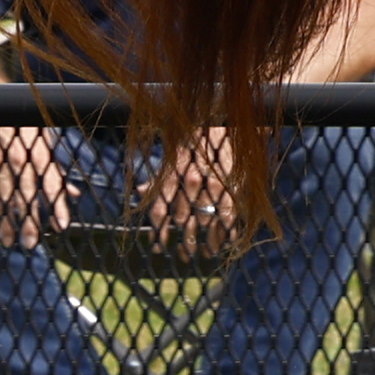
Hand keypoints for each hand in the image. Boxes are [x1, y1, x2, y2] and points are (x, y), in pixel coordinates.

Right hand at [0, 125, 70, 247]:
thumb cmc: (29, 129)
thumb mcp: (47, 146)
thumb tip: (74, 194)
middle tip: (32, 244)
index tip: (61, 227)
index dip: (57, 205)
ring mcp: (0, 163)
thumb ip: (58, 172)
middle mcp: (21, 160)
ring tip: (8, 242)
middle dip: (29, 220)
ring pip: (4, 197)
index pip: (52, 183)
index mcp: (41, 154)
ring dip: (5, 221)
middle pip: (27, 195)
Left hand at [143, 125, 242, 254]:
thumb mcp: (174, 154)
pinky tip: (228, 242)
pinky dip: (228, 232)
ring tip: (206, 254)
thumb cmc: (198, 137)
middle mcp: (189, 182)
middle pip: (182, 222)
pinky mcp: (235, 186)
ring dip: (206, 243)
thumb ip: (158, 178)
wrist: (229, 118)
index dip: (158, 233)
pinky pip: (230, 216)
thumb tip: (139, 192)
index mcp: (172, 175)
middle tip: (184, 256)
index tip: (159, 248)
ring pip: (206, 223)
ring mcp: (213, 186)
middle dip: (184, 242)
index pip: (159, 211)